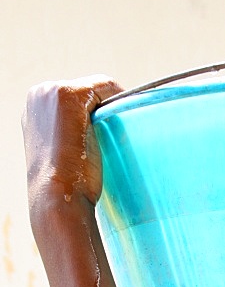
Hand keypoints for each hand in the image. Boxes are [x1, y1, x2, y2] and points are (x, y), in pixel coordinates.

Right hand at [22, 76, 121, 215]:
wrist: (59, 199)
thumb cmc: (67, 190)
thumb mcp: (66, 158)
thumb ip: (75, 141)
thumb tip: (100, 147)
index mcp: (36, 110)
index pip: (77, 98)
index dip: (99, 114)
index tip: (115, 135)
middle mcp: (39, 95)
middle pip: (87, 91)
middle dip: (106, 110)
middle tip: (120, 138)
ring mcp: (50, 92)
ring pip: (97, 89)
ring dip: (113, 108)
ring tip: (123, 135)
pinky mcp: (67, 95)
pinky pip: (106, 87)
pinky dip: (119, 100)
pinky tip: (127, 119)